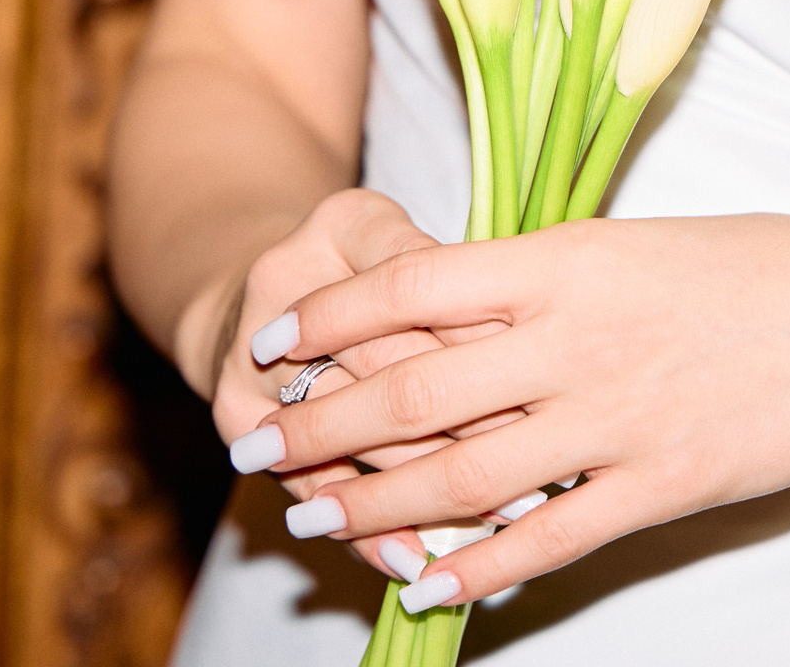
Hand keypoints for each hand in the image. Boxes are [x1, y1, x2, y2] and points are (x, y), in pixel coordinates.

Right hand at [211, 189, 527, 583]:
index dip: (488, 345)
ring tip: (514, 517)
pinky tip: (418, 559)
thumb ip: (455, 271)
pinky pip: (309, 485)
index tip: (553, 387)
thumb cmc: (364, 258)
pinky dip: (369, 531)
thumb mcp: (410, 234)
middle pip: (389, 371)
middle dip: (474, 422)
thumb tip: (521, 331)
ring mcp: (256, 352)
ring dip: (435, 487)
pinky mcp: (236, 421)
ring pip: (354, 437)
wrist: (255, 290)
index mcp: (342, 230)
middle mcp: (287, 292)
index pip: (426, 295)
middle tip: (550, 463)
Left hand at [233, 213, 789, 607]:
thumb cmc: (758, 266)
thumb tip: (453, 301)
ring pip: (465, 472)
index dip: (330, 320)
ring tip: (313, 518)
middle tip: (257, 446)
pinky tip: (428, 584)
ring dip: (376, 502)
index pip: (414, 287)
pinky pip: (551, 536)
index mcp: (568, 260)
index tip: (275, 342)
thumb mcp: (636, 242)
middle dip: (322, 423)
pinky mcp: (664, 485)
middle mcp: (579, 339)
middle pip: (416, 390)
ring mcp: (620, 418)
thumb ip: (544, 276)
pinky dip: (480, 566)